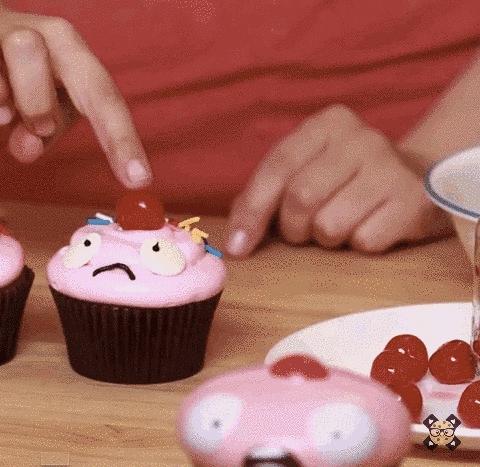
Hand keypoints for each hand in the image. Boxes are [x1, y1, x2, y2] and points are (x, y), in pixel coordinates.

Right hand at [0, 0, 151, 187]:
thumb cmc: (10, 75)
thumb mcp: (41, 103)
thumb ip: (44, 130)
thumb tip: (26, 147)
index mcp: (63, 47)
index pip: (99, 91)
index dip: (119, 138)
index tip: (137, 179)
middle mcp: (23, 33)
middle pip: (31, 51)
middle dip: (30, 100)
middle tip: (20, 121)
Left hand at [224, 104, 451, 256]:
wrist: (418, 178)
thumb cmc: (344, 180)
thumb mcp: (304, 170)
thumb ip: (264, 194)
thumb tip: (235, 243)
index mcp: (327, 124)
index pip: (277, 168)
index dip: (252, 211)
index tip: (237, 247)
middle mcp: (362, 138)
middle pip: (301, 198)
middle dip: (293, 228)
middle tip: (304, 231)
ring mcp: (391, 168)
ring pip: (329, 226)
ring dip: (326, 239)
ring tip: (341, 224)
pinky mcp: (414, 201)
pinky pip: (364, 241)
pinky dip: (359, 245)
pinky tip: (371, 226)